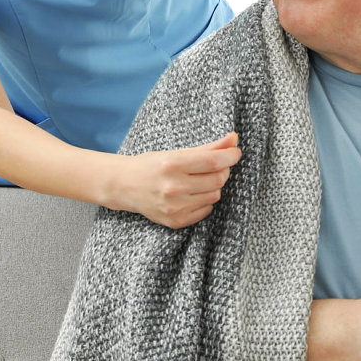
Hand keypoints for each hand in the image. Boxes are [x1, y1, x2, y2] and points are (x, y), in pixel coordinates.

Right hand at [111, 131, 241, 227]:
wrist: (125, 186)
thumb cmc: (152, 165)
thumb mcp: (176, 152)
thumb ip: (208, 147)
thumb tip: (234, 139)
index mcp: (172, 165)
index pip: (213, 161)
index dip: (230, 156)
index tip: (235, 152)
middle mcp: (173, 187)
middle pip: (217, 179)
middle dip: (223, 170)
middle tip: (216, 165)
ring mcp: (174, 207)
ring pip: (214, 195)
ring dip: (214, 185)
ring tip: (201, 179)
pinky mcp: (175, 221)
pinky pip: (206, 210)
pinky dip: (205, 201)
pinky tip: (193, 194)